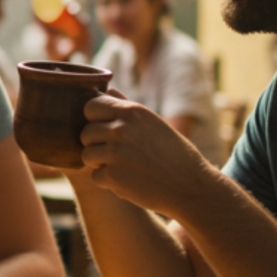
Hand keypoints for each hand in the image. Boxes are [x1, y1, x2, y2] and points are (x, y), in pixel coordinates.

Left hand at [80, 91, 209, 215]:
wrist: (190, 186)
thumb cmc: (173, 153)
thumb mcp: (153, 122)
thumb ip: (126, 106)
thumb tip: (107, 90)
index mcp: (131, 111)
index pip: (90, 106)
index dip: (94, 119)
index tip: (105, 129)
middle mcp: (120, 129)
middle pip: (85, 133)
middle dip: (96, 144)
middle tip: (116, 153)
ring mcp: (115, 153)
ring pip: (87, 155)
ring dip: (99, 163)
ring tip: (122, 166)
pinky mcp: (113, 177)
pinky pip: (95, 176)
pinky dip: (108, 181)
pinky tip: (128, 180)